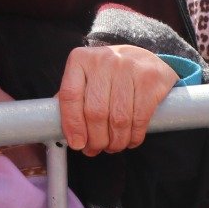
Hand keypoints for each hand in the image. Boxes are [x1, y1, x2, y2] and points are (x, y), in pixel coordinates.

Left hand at [57, 44, 178, 155]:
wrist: (145, 59)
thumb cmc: (110, 75)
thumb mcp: (87, 78)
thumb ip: (73, 98)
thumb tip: (58, 129)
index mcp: (81, 59)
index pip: (69, 95)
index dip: (72, 124)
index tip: (76, 144)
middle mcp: (103, 60)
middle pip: (95, 112)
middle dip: (96, 139)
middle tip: (96, 149)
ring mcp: (128, 67)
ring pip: (118, 119)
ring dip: (116, 141)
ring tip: (113, 146)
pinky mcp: (150, 79)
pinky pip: (139, 118)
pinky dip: (134, 137)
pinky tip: (130, 140)